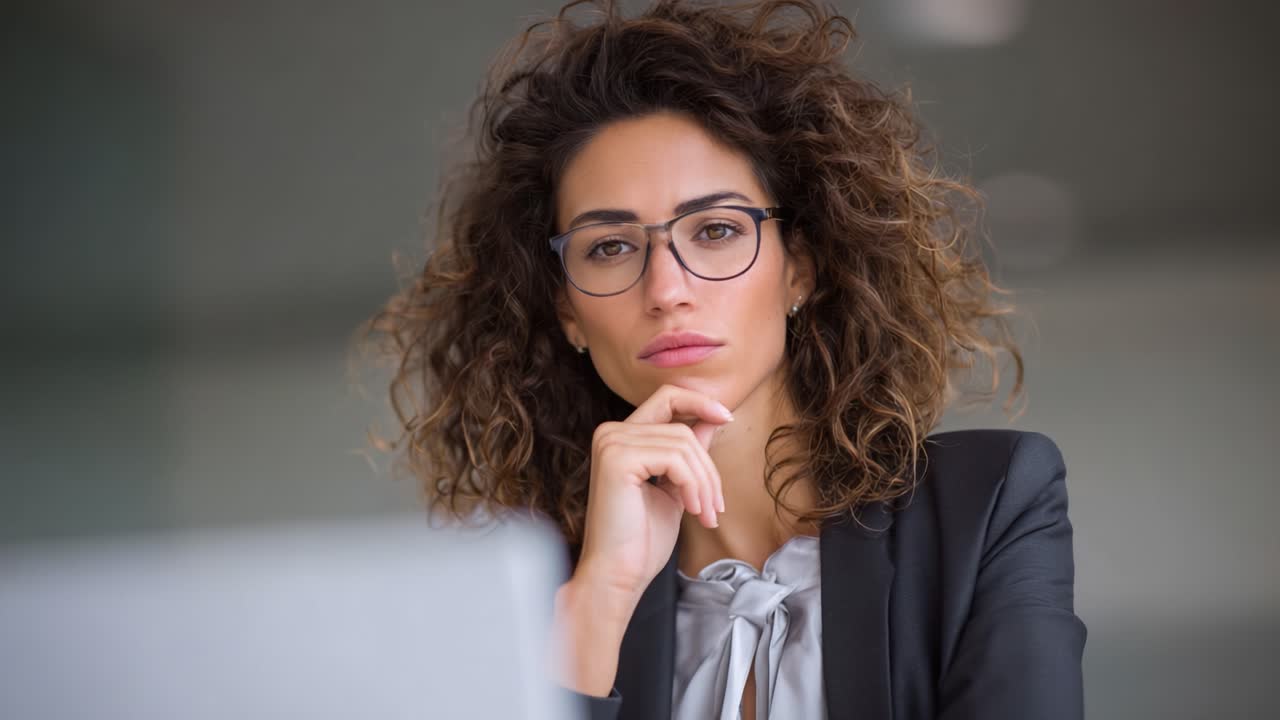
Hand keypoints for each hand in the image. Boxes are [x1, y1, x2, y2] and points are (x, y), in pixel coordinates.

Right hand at [573, 383, 731, 612]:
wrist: (618, 575)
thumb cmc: (641, 539)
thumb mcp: (674, 487)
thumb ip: (688, 452)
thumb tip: (713, 419)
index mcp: (621, 437)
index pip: (666, 397)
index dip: (699, 401)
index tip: (727, 418)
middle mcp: (611, 433)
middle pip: (682, 426)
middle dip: (708, 466)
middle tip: (715, 506)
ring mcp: (611, 443)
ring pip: (684, 443)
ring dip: (705, 482)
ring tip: (706, 514)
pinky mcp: (617, 458)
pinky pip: (675, 459)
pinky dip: (693, 485)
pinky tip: (691, 510)